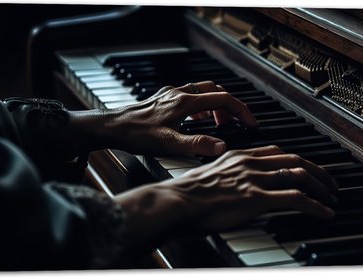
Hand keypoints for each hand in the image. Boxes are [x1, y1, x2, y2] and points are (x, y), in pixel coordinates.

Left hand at [68, 81, 257, 155]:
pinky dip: (201, 105)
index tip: (251, 123)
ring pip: (203, 92)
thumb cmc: (137, 135)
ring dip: (215, 105)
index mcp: (185, 102)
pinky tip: (197, 119)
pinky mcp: (163, 98)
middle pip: (215, 91)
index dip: (241, 111)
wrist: (112, 127)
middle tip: (237, 123)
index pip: (223, 99)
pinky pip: (190, 95)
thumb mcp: (169, 144)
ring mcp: (171, 94)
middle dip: (230, 106)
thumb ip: (197, 145)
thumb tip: (222, 146)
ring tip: (220, 123)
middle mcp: (180, 94)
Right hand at [115, 145, 336, 241]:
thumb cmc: (185, 195)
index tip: (309, 170)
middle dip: (319, 172)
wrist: (174, 203)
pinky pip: (295, 198)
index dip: (299, 161)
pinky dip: (315, 205)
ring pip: (300, 176)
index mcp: (239, 156)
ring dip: (321, 188)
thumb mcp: (208, 177)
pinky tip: (324, 212)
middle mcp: (250, 163)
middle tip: (330, 184)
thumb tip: (235, 188)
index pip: (278, 152)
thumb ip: (227, 177)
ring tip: (332, 198)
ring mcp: (254, 179)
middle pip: (295, 160)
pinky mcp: (256, 198)